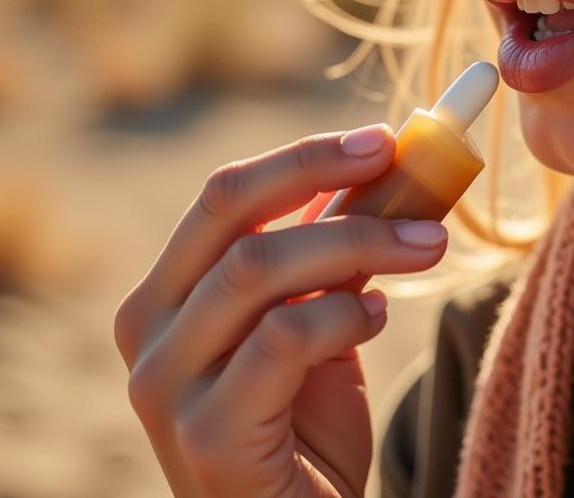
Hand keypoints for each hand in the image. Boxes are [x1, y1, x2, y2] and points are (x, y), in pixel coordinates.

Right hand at [114, 124, 447, 496]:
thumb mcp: (314, 315)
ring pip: (259, 268)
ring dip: (359, 241)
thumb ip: (325, 251)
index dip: (303, 155)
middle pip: (228, 212)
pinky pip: (283, 339)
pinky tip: (377, 316)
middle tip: (402, 165)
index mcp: (168, 291)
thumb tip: (387, 166)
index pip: (225, 195)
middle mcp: (149, 331)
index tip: (380, 138)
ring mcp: (167, 386)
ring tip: (424, 245)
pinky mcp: (207, 436)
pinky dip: (345, 314)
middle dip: (321, 173)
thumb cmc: (304, 416)